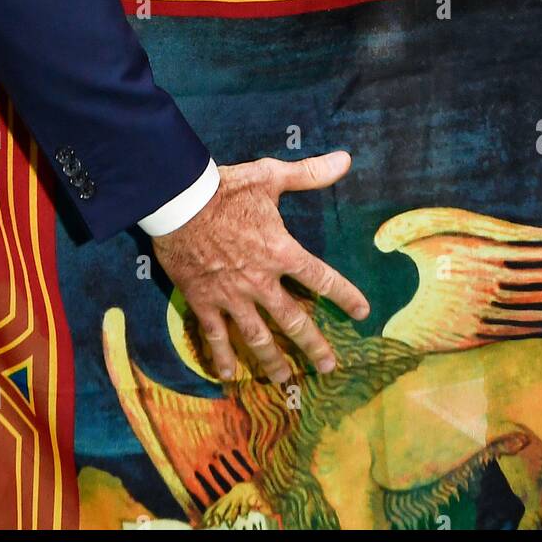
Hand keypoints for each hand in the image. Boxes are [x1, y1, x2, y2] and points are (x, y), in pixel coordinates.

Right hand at [151, 151, 368, 383]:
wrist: (179, 201)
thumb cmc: (226, 187)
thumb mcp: (270, 176)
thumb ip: (310, 173)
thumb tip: (346, 160)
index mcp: (281, 251)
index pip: (321, 279)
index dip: (345, 296)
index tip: (362, 313)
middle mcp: (260, 281)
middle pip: (293, 321)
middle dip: (313, 346)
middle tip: (329, 367)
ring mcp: (231, 295)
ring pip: (257, 337)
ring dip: (273, 361)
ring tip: (286, 381)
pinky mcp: (203, 301)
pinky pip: (215, 336)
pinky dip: (222, 358)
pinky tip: (230, 377)